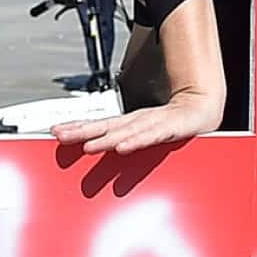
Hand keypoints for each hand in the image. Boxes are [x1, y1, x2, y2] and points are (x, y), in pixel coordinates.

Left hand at [51, 88, 221, 160]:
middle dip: (82, 131)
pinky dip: (136, 141)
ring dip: (106, 138)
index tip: (55, 131)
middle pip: (105, 126)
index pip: (98, 124)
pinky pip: (151, 137)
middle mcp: (136, 121)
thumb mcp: (141, 132)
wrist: (201, 109)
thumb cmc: (170, 123)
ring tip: (88, 146)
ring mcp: (152, 124)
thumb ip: (120, 139)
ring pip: (125, 131)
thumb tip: (92, 147)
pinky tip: (122, 147)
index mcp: (128, 123)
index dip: (77, 127)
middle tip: (61, 135)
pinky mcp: (170, 129)